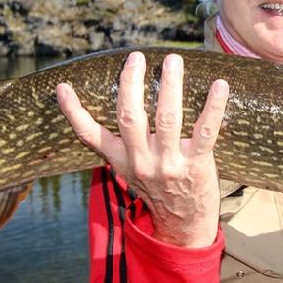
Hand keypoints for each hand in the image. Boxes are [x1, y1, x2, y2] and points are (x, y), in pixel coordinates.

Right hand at [56, 51, 229, 247]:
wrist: (183, 224)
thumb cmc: (157, 188)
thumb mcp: (129, 169)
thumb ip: (118, 142)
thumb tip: (106, 106)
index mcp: (121, 159)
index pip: (90, 135)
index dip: (74, 112)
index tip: (62, 88)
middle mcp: (142, 161)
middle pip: (130, 117)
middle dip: (131, 83)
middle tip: (136, 57)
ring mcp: (170, 163)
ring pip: (167, 118)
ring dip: (170, 86)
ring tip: (172, 60)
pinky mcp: (197, 164)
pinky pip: (205, 131)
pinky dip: (214, 107)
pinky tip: (219, 86)